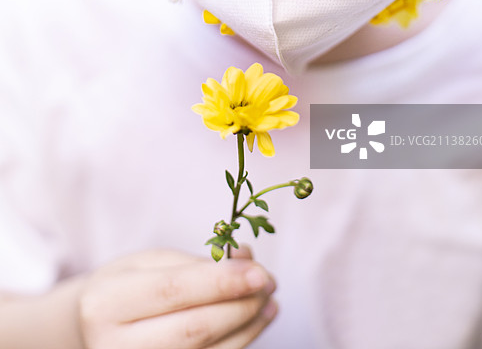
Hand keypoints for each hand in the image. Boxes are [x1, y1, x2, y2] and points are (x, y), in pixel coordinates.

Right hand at [78, 245, 276, 347]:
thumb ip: (197, 261)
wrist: (96, 329)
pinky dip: (239, 343)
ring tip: (269, 301)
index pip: (173, 291)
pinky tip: (256, 321)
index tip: (259, 271)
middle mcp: (114, 347)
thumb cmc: (127, 287)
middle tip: (269, 282)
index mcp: (106, 303)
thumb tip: (246, 257)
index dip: (221, 281)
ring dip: (248, 326)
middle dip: (241, 305)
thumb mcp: (150, 262)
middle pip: (194, 329)